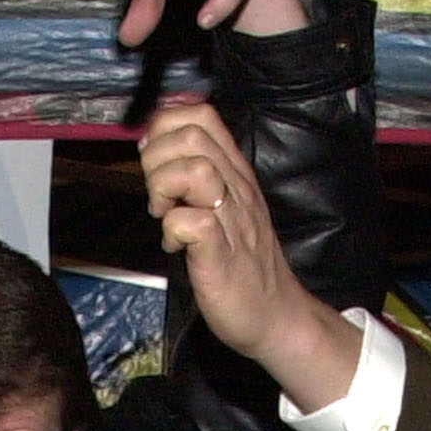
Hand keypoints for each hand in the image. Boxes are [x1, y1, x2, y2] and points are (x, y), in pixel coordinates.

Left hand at [143, 104, 363, 411]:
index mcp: (235, 174)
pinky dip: (171, 230)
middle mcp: (237, 189)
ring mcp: (232, 221)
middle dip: (157, 156)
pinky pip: (191, 223)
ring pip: (194, 170)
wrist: (276, 315)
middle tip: (157, 191)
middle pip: (192, 135)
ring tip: (163, 214)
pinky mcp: (221, 255)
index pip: (202, 115)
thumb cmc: (243, 265)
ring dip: (163, 187)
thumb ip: (198, 177)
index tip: (155, 157)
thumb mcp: (224, 206)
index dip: (166, 125)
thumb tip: (157, 153)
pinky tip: (173, 245)